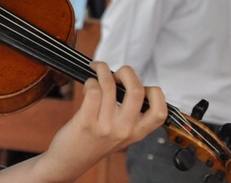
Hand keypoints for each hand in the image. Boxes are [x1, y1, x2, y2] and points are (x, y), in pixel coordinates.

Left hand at [38, 62, 166, 179]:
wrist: (70, 161)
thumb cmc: (94, 142)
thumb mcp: (121, 134)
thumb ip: (129, 115)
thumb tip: (126, 81)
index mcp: (137, 132)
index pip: (160, 111)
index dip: (155, 93)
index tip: (140, 86)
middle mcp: (124, 130)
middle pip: (136, 91)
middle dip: (127, 72)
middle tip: (117, 72)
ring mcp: (105, 126)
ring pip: (110, 85)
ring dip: (102, 70)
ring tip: (98, 69)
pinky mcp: (86, 122)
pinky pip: (93, 91)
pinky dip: (90, 81)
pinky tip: (88, 85)